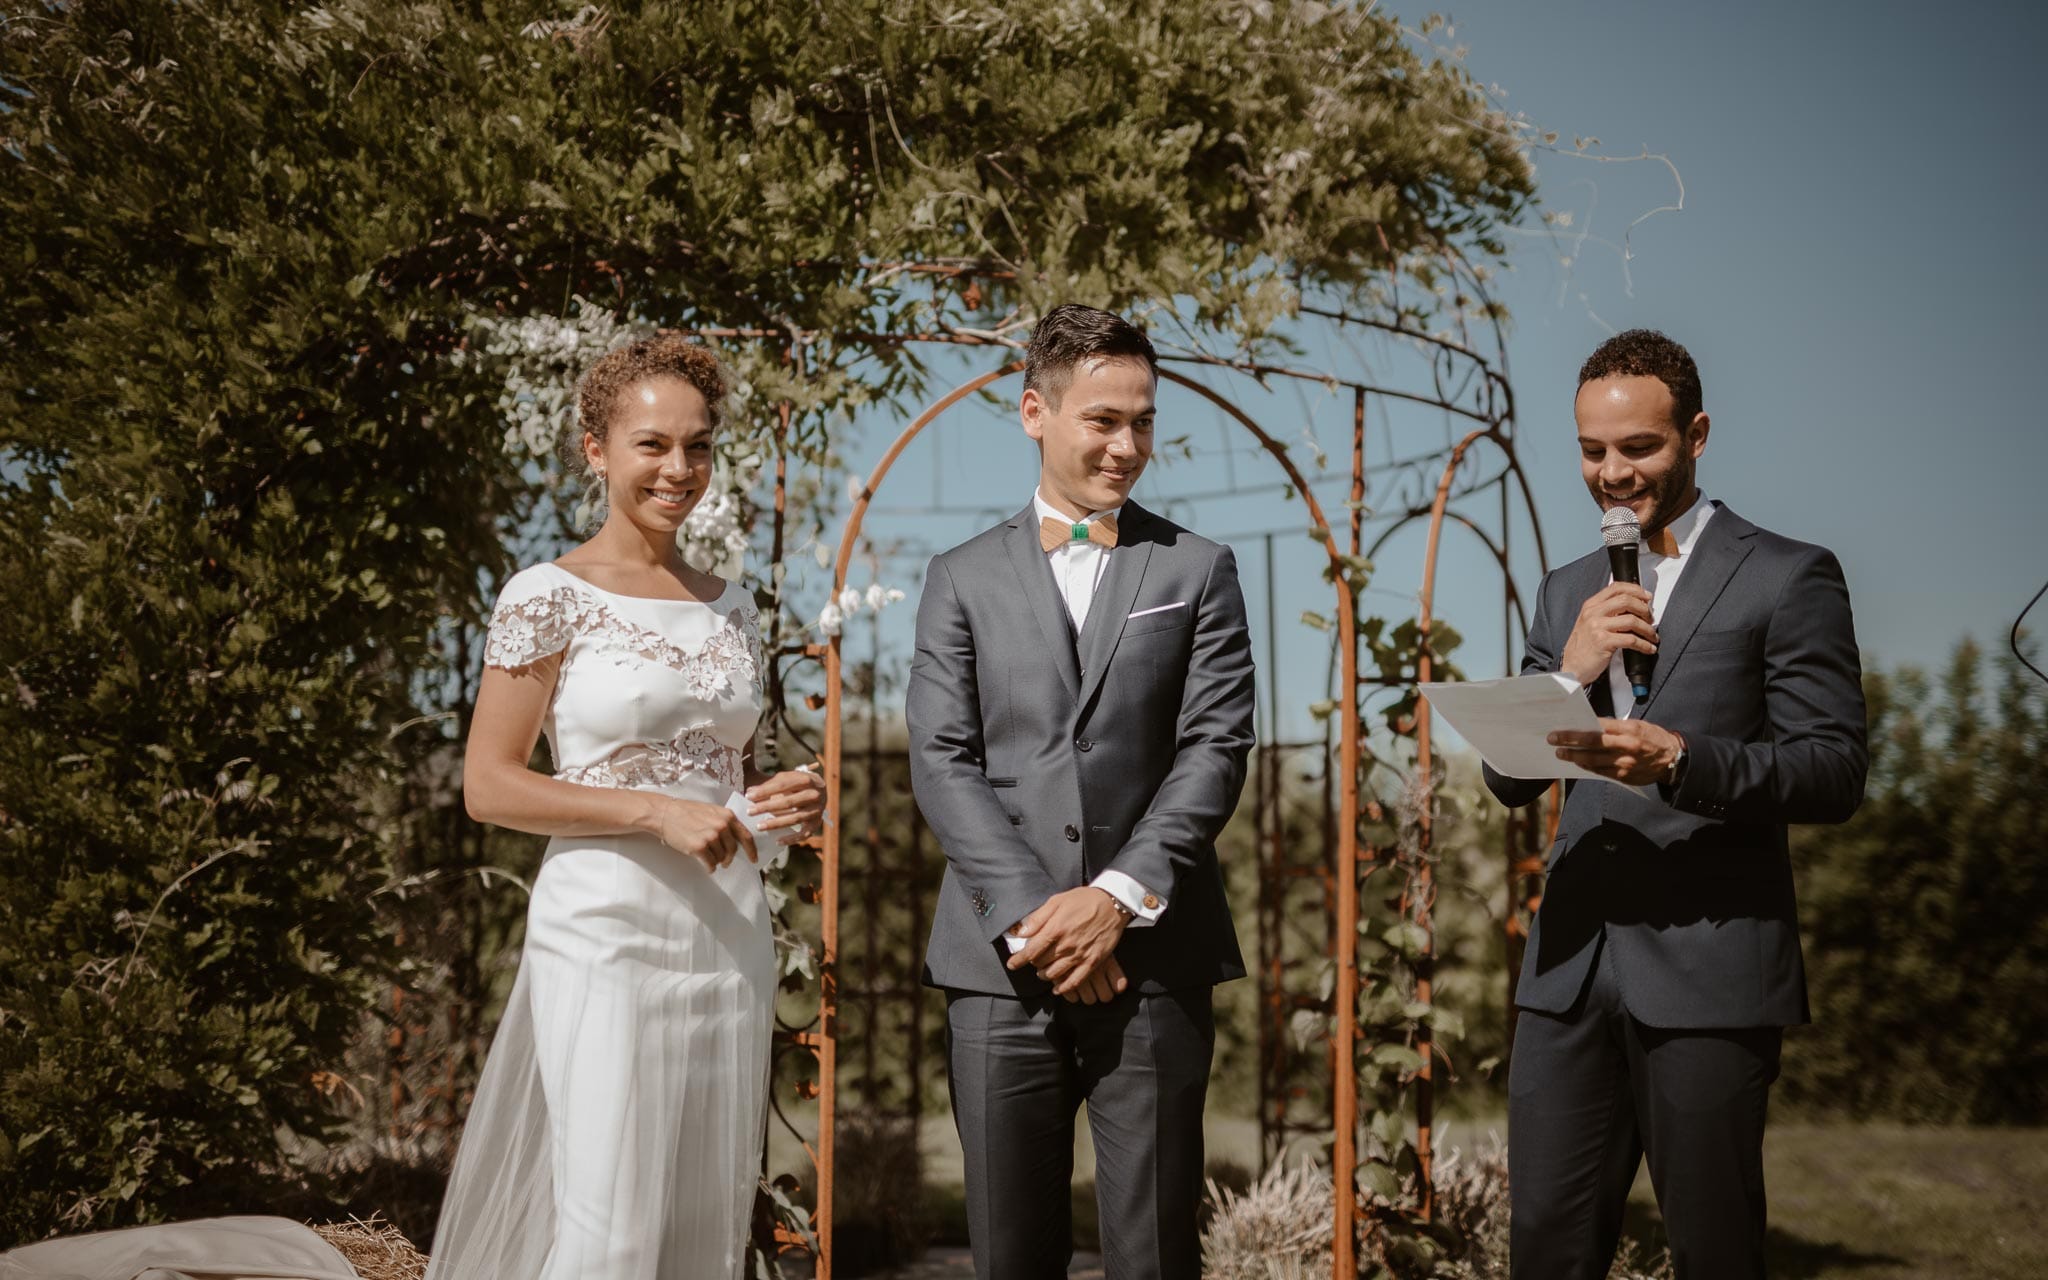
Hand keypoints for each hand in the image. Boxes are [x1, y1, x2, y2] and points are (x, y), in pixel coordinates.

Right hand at [645, 796, 757, 871]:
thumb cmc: (686, 812)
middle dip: (729, 858)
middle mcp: (722, 826)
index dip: (752, 850)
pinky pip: (710, 864)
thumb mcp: (711, 811)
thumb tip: (735, 839)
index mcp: (727, 816)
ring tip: (707, 855)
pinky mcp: (699, 847)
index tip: (754, 859)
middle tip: (724, 862)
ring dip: (716, 861)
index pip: (746, 836)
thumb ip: (725, 822)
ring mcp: (711, 837)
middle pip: (733, 850)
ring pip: (721, 858)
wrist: (665, 814)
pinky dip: (709, 867)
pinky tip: (705, 864)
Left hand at [746, 765, 824, 842]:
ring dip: (776, 823)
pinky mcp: (817, 823)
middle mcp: (815, 794)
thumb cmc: (797, 784)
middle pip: (788, 802)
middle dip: (767, 807)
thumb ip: (769, 784)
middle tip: (750, 811)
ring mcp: (817, 810)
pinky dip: (791, 839)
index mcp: (806, 779)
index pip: (783, 785)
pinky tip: (777, 841)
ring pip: (795, 818)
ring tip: (759, 826)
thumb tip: (749, 792)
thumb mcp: (786, 778)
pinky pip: (804, 834)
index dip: (765, 790)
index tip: (748, 795)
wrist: (820, 791)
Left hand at [1005, 887, 1129, 995]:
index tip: (1011, 964)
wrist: (1113, 903)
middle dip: (1033, 964)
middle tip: (1033, 961)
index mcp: (1056, 929)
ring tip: (1043, 972)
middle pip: (1041, 963)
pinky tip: (1058, 988)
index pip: (1031, 950)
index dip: (1018, 960)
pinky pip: (1076, 981)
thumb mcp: (1057, 900)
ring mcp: (1080, 955)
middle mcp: (1066, 944)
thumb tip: (1022, 932)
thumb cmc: (1084, 899)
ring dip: (1045, 975)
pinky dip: (1064, 987)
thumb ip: (1038, 918)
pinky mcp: (1093, 961)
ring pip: (1056, 974)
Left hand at [1550, 717, 1683, 786]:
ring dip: (1575, 757)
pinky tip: (1579, 762)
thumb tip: (1590, 725)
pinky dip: (1588, 767)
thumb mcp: (1636, 725)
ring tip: (1562, 754)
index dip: (1576, 731)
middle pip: (1592, 745)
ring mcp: (1624, 764)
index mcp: (1629, 730)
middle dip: (1569, 743)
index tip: (1560, 731)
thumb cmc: (1653, 737)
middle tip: (1553, 741)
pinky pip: (1601, 772)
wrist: (1673, 759)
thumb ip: (1614, 726)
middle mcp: (1626, 747)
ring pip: (1593, 761)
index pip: (1597, 728)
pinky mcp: (1624, 777)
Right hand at [1559, 582, 1656, 686]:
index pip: (1616, 588)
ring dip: (1647, 629)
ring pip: (1632, 620)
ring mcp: (1597, 627)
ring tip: (1651, 636)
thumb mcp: (1588, 623)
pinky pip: (1631, 640)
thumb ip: (1606, 613)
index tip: (1647, 597)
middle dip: (1645, 609)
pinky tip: (1648, 648)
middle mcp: (1593, 613)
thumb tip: (1632, 608)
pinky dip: (1644, 644)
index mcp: (1590, 606)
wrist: (1571, 668)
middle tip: (1650, 619)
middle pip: (1626, 600)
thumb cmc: (1581, 648)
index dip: (1636, 590)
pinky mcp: (1603, 642)